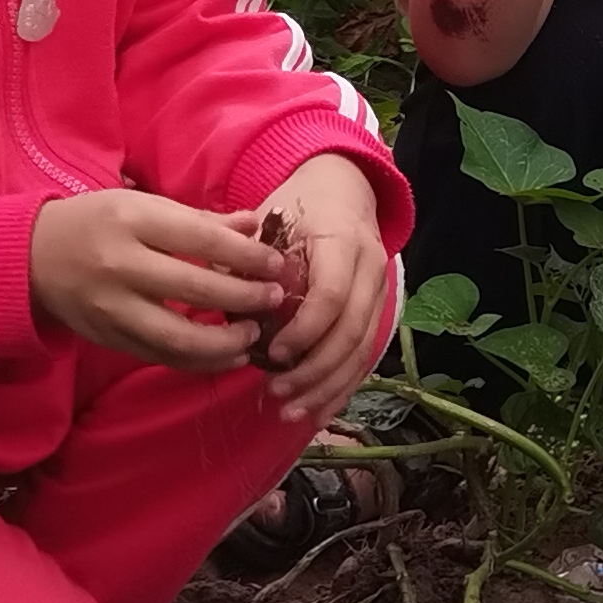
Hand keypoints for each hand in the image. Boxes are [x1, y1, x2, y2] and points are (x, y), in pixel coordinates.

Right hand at [29, 189, 287, 370]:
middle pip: (194, 290)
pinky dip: (198, 361)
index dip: (247, 256)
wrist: (32, 257)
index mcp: (133, 221)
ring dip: (224, 344)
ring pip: (177, 338)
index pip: (202, 240)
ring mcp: (111, 308)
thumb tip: (256, 227)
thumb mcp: (145, 205)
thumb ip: (201, 220)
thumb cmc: (99, 223)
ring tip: (252, 337)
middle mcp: (120, 266)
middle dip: (243, 299)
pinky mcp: (108, 339)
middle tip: (273, 300)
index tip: (276, 265)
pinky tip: (225, 355)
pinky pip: (160, 357)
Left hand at [251, 153, 393, 423]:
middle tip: (277, 393)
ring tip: (293, 413)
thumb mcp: (272, 217)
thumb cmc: (299, 205)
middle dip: (315, 370)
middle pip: (352, 331)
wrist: (344, 189)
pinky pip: (366, 357)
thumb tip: (222, 295)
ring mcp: (381, 291)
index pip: (331, 295)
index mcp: (343, 241)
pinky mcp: (378, 311)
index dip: (304, 330)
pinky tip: (319, 413)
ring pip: (363, 350)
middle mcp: (371, 268)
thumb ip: (248, 256)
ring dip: (328, 387)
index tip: (272, 354)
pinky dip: (343, 388)